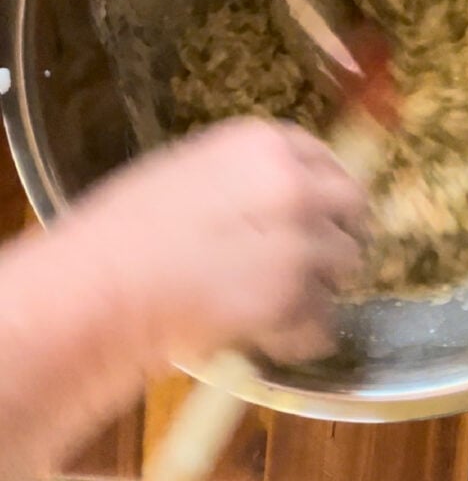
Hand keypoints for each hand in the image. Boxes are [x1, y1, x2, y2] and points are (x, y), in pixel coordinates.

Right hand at [72, 119, 365, 365]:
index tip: (326, 210)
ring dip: (322, 285)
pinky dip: (303, 335)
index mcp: (264, 143)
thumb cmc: (125, 228)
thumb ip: (247, 176)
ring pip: (343, 265)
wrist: (101, 288)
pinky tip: (271, 336)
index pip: (328, 159)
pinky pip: (323, 322)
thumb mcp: (189, 171)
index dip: (329, 188)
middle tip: (320, 260)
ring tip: (281, 302)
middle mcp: (294, 185)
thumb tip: (283, 193)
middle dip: (340, 232)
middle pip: (352, 206)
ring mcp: (299, 242)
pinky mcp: (293, 300)